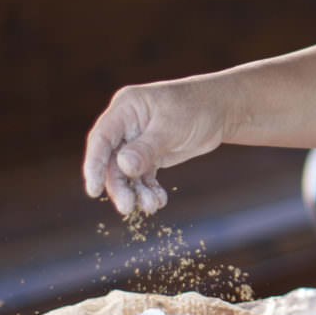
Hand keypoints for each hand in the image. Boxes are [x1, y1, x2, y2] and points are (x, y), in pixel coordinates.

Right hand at [82, 81, 227, 214]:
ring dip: (137, 192)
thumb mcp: (171, 128)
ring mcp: (137, 141)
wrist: (221, 109)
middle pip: (112, 160)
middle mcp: (126, 126)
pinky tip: (158, 201)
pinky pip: (143, 176)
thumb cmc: (196, 107)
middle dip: (119, 186)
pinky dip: (149, 190)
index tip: (94, 191)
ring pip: (128, 173)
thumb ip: (146, 148)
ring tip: (152, 206)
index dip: (94, 165)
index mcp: (125, 109)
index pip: (101, 139)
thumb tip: (123, 166)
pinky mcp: (150, 155)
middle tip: (127, 207)